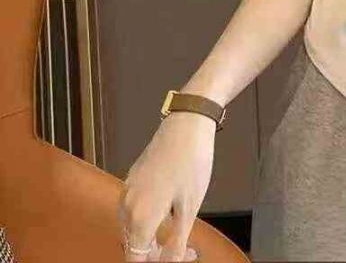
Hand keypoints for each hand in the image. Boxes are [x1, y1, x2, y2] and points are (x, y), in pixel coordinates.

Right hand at [118, 112, 216, 260]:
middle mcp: (126, 206)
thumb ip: (176, 242)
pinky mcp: (132, 178)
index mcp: (139, 217)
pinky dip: (148, 219)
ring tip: (180, 234)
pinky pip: (134, 210)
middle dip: (157, 254)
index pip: (137, 259)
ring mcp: (127, 190)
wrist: (187, 123)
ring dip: (152, 237)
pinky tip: (169, 214)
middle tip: (188, 250)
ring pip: (133, 228)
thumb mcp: (190, 207)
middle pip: (133, 246)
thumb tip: (169, 262)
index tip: (182, 257)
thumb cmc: (192, 162)